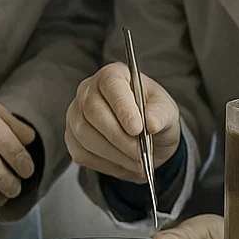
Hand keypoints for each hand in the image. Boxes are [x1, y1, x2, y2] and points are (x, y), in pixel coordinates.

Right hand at [65, 63, 180, 180]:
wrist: (146, 140)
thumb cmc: (153, 117)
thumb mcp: (166, 111)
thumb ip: (161, 114)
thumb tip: (152, 123)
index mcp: (114, 75)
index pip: (111, 84)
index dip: (123, 107)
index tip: (137, 129)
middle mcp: (89, 90)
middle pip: (93, 111)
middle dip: (119, 137)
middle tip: (140, 153)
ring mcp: (76, 114)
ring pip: (84, 134)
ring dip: (113, 153)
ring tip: (136, 162)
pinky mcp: (72, 137)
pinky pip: (81, 153)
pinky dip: (105, 164)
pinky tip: (122, 164)